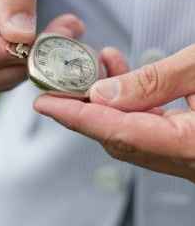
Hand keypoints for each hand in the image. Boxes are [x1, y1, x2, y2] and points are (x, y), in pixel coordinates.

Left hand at [34, 46, 194, 182]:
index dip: (76, 116)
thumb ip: (155, 82)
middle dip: (84, 108)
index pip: (117, 132)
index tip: (44, 103)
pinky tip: (126, 78)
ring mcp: (185, 157)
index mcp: (189, 145)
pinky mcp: (187, 147)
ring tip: (98, 65)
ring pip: (131, 132)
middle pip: (117, 137)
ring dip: (108, 100)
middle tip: (59, 83)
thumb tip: (104, 94)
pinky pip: (149, 128)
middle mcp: (184, 159)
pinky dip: (131, 104)